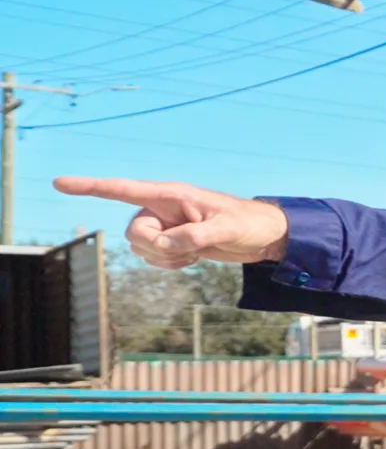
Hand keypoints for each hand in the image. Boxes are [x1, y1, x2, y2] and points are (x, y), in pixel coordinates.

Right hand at [53, 177, 289, 269]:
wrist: (263, 236)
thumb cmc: (248, 223)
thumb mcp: (225, 230)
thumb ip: (195, 237)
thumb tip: (167, 245)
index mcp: (170, 195)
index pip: (123, 189)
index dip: (90, 187)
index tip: (59, 183)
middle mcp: (162, 208)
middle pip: (133, 233)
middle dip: (155, 248)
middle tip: (188, 249)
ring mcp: (166, 226)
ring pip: (140, 248)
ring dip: (164, 258)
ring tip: (194, 253)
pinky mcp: (172, 242)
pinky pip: (152, 258)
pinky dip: (168, 264)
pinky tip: (191, 260)